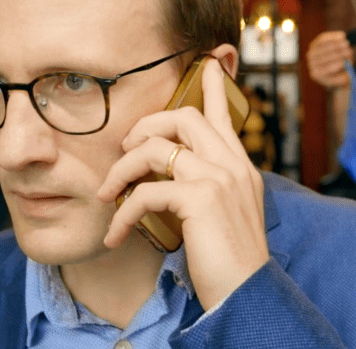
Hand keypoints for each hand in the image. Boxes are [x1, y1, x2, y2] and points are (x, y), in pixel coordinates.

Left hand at [98, 58, 268, 308]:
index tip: (207, 61)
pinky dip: (123, 213)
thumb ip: (210, 190)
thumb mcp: (225, 217)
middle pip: (184, 117)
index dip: (212, 86)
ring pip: (156, 149)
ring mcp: (219, 177)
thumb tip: (178, 182)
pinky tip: (116, 235)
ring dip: (122, 171)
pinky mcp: (201, 198)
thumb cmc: (231, 263)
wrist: (248, 293)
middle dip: (145, 127)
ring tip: (108, 195)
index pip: (223, 116)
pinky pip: (146, 191)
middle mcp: (233, 165)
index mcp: (241, 167)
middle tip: (125, 150)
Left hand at [306, 31, 352, 89]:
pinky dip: (333, 36)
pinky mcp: (314, 43)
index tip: (349, 62)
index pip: (327, 68)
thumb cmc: (338, 74)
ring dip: (337, 44)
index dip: (339, 64)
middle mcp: (311, 63)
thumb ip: (344, 76)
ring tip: (347, 44)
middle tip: (350, 51)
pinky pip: (323, 38)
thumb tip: (347, 66)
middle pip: (325, 56)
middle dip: (339, 53)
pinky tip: (342, 36)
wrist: (329, 67)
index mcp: (316, 74)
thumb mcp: (343, 79)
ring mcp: (312, 52)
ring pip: (324, 46)